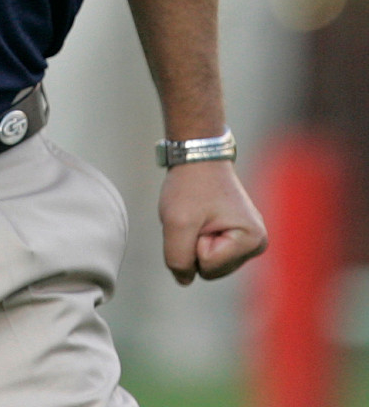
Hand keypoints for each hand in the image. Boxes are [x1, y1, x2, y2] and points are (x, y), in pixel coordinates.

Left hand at [159, 160, 267, 284]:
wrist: (197, 155)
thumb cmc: (190, 185)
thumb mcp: (176, 222)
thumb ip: (177, 259)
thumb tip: (184, 280)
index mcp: (252, 240)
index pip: (206, 266)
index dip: (193, 240)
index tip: (199, 213)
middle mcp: (257, 244)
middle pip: (210, 270)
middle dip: (195, 244)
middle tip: (197, 214)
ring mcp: (249, 240)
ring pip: (209, 264)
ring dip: (196, 240)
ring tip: (200, 213)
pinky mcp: (238, 236)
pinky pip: (209, 253)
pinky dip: (199, 237)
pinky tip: (203, 217)